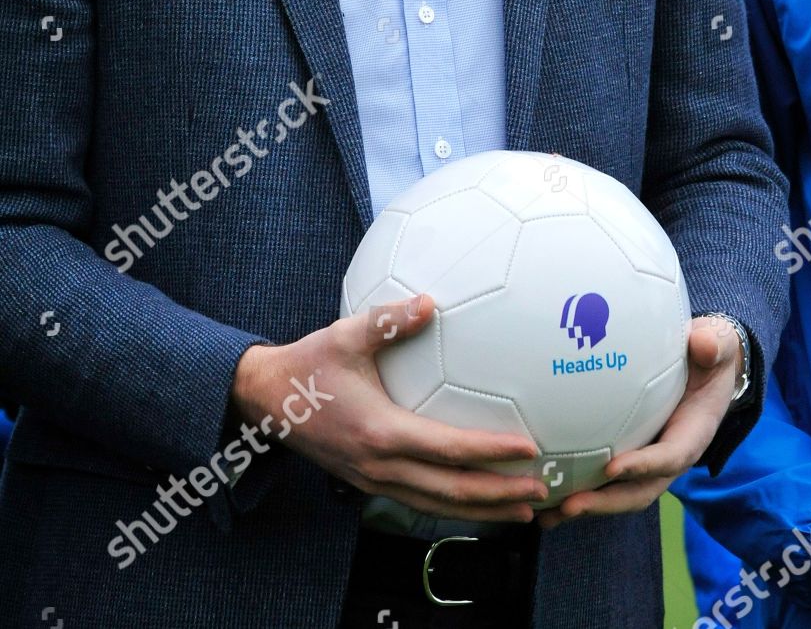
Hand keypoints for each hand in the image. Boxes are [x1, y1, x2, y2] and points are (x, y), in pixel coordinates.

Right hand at [231, 294, 547, 521]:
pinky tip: (474, 503)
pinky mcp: (368, 482)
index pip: (449, 449)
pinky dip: (451, 507)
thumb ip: (390, 320)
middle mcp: (380, 465)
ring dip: (481, 511)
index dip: (491, 453)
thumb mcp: (347, 334)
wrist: (266, 399)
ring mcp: (372, 480)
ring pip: (436, 506)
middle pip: (450, 491)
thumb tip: (430, 302)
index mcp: (381, 432)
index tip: (528, 450)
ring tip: (520, 511)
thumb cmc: (310, 363)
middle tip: (541, 494)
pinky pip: (418, 502)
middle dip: (498, 496)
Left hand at [536, 314, 741, 528]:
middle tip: (568, 505)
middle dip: (604, 502)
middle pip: (638, 491)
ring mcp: (648, 461)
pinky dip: (579, 490)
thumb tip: (703, 344)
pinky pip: (605, 479)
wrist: (707, 369)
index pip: (669, 457)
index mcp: (692, 434)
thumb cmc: (710, 356)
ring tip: (547, 515)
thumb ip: (713, 345)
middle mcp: (669, 457)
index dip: (643, 466)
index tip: (612, 467)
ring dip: (585, 506)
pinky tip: (546, 495)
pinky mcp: (630, 455)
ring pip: (618, 493)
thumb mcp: (717, 345)